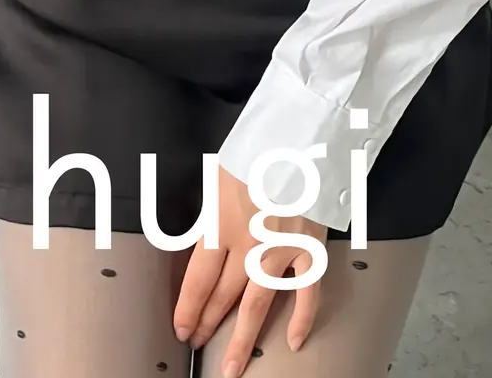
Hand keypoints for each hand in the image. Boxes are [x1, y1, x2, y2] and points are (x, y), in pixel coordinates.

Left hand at [174, 166, 326, 376]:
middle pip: (222, 297)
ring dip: (242, 338)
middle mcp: (248, 246)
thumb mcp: (218, 177)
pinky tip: (293, 341)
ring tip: (232, 366)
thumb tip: (204, 240)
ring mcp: (281, 251)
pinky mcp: (310, 248)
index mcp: (220, 225)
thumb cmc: (257, 151)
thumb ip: (212, 214)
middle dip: (207, 325)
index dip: (188, 311)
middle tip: (198, 344)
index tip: (181, 329)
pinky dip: (301, 319)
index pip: (198, 282)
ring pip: (258, 305)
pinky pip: (306, 293)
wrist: (300, 137)